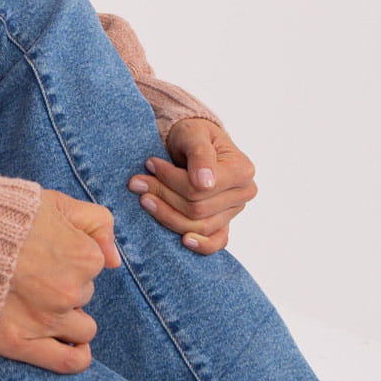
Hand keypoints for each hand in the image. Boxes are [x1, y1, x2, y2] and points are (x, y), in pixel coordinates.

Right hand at [0, 187, 120, 373]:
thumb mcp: (52, 201)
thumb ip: (96, 222)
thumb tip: (117, 260)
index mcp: (83, 256)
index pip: (93, 264)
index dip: (70, 255)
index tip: (45, 251)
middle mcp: (71, 292)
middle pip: (83, 295)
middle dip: (64, 286)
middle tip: (31, 274)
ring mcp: (47, 321)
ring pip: (83, 329)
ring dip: (68, 318)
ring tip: (40, 305)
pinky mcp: (21, 343)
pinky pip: (69, 362)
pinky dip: (77, 357)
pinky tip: (72, 347)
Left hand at [126, 117, 256, 254]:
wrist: (194, 142)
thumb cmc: (194, 135)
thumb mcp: (194, 134)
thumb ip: (200, 155)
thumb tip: (205, 184)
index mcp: (241, 170)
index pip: (200, 188)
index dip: (171, 180)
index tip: (150, 164)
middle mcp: (243, 193)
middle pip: (197, 209)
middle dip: (163, 195)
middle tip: (138, 181)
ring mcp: (233, 211)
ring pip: (198, 226)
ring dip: (166, 215)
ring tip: (144, 198)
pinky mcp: (224, 223)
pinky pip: (216, 242)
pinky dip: (201, 245)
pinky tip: (183, 241)